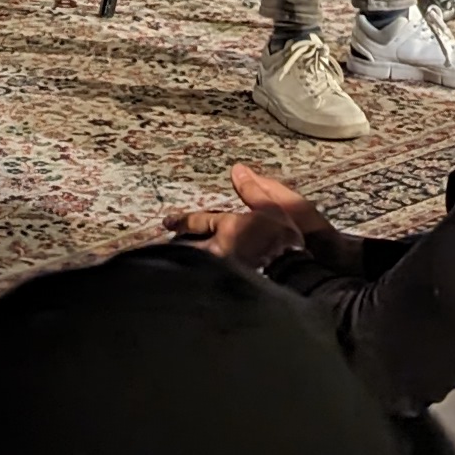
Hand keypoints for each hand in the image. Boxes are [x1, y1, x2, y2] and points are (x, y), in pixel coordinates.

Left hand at [166, 158, 327, 277]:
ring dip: (184, 261)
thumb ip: (252, 190)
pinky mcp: (227, 284)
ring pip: (195, 263)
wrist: (292, 272)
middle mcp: (218, 248)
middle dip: (176, 245)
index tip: (167, 221)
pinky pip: (205, 278)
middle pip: (189, 247)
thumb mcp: (272, 208)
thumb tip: (236, 169)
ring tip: (174, 263)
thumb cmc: (283, 239)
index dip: (181, 220)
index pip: (198, 221)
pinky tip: (194, 279)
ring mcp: (221, 269)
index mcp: (228, 227)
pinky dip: (197, 276)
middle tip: (163, 246)